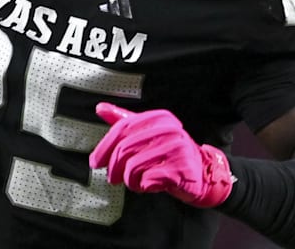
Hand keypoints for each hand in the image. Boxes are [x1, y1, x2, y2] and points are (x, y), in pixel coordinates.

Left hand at [89, 103, 232, 207]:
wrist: (199, 172)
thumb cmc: (168, 153)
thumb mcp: (147, 133)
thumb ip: (124, 120)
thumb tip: (100, 108)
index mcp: (158, 118)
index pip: (122, 128)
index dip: (104, 147)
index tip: (95, 162)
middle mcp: (169, 130)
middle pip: (125, 149)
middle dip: (114, 169)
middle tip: (114, 178)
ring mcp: (177, 148)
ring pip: (134, 167)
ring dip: (130, 180)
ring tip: (137, 181)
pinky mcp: (181, 169)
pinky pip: (148, 181)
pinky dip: (145, 187)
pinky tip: (151, 184)